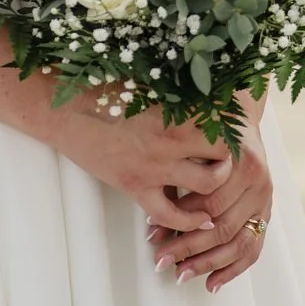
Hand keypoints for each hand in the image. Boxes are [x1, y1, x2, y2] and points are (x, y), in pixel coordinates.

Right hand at [51, 96, 232, 236]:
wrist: (67, 110)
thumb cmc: (104, 90)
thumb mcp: (146, 84)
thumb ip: (177, 92)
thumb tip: (203, 87)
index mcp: (176, 110)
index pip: (223, 124)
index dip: (234, 129)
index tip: (237, 131)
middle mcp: (172, 141)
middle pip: (224, 156)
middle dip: (231, 160)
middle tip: (230, 162)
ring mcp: (155, 167)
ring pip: (206, 187)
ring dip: (216, 190)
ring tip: (217, 188)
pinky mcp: (136, 187)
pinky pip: (171, 215)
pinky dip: (188, 221)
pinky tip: (197, 220)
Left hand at [145, 119, 272, 291]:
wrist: (239, 118)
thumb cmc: (209, 130)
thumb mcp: (194, 140)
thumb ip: (182, 169)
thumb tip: (151, 207)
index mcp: (243, 162)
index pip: (209, 202)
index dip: (179, 218)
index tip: (152, 231)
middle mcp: (259, 183)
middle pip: (222, 225)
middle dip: (188, 246)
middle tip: (160, 259)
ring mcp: (265, 201)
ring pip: (237, 243)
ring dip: (206, 263)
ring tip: (180, 275)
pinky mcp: (265, 215)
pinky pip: (253, 250)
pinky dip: (232, 270)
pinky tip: (212, 284)